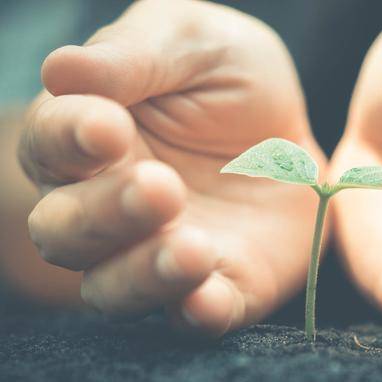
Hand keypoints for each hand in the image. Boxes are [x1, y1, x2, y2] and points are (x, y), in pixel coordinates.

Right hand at [19, 0, 324, 335]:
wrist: (294, 131)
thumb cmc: (232, 78)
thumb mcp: (193, 42)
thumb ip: (135, 56)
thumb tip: (62, 69)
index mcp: (91, 137)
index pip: (51, 144)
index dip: (68, 138)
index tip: (108, 126)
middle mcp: (109, 205)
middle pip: (67, 230)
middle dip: (105, 214)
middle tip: (159, 186)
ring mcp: (159, 252)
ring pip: (114, 287)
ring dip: (143, 275)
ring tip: (190, 248)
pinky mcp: (218, 284)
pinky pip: (193, 315)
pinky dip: (196, 312)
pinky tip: (208, 299)